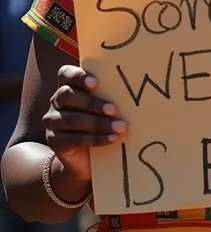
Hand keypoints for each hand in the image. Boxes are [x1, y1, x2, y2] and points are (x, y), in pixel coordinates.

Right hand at [43, 65, 127, 180]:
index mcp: (68, 86)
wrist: (86, 157)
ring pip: (72, 119)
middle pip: (67, 95)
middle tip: (114, 109)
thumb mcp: (105, 106)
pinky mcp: (54, 141)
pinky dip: (95, 139)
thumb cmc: (101, 121)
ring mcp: (53, 122)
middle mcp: (56, 101)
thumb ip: (111, 93)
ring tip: (120, 127)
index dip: (79, 76)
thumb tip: (136, 85)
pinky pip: (74, 139)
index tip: (96, 83)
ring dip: (99, 123)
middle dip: (92, 102)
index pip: (66, 74)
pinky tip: (112, 139)